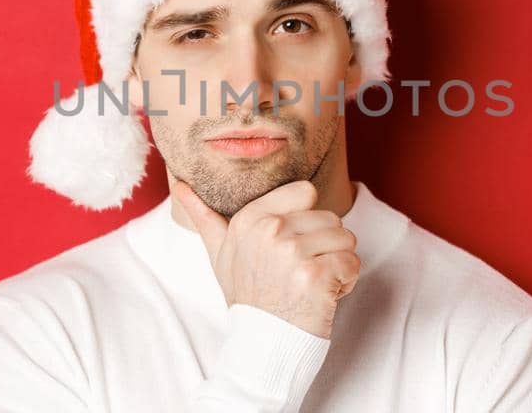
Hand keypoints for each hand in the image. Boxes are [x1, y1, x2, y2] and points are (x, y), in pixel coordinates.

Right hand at [170, 178, 360, 338]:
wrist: (261, 346)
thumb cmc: (248, 298)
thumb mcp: (220, 255)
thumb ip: (204, 218)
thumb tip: (178, 186)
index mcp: (249, 219)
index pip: (306, 191)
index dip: (307, 221)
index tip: (291, 247)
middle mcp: (269, 231)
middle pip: (330, 217)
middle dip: (325, 247)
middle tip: (299, 275)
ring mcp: (292, 253)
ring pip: (346, 239)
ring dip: (337, 265)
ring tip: (311, 285)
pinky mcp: (316, 275)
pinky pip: (352, 263)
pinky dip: (346, 283)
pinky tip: (323, 297)